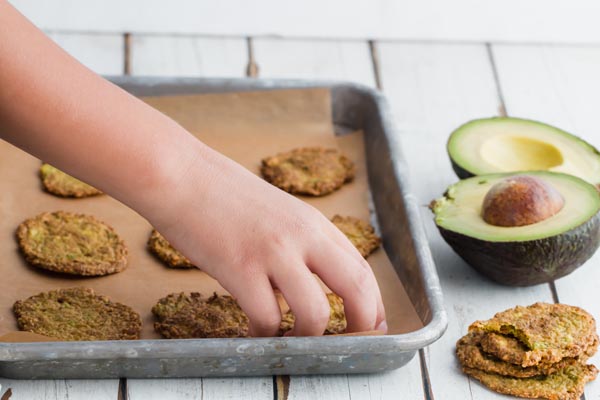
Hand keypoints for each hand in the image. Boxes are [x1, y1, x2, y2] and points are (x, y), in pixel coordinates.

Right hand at [150, 142, 386, 336]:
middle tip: (352, 344)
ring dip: (308, 338)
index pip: (361, 268)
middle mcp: (302, 236)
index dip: (373, 303)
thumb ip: (302, 241)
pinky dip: (264, 335)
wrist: (181, 175)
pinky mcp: (240, 268)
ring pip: (314, 314)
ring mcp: (273, 252)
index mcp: (313, 222)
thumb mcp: (278, 210)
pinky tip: (253, 332)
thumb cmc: (223, 193)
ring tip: (291, 340)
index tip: (371, 324)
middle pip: (356, 288)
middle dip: (362, 325)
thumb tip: (317, 280)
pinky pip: (266, 319)